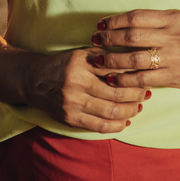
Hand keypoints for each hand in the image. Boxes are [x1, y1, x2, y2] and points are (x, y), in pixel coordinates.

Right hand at [23, 49, 148, 132]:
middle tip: (146, 93)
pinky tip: (125, 121)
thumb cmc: (63, 65)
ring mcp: (73, 103)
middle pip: (117, 93)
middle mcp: (76, 82)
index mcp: (81, 62)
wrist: (34, 80)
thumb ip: (104, 57)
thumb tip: (134, 63)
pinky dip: (117, 125)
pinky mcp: (70, 118)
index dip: (134, 75)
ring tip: (138, 107)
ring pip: (111, 111)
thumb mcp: (81, 54)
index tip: (145, 76)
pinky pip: (100, 126)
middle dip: (136, 95)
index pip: (115, 70)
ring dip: (130, 111)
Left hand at [91, 9, 179, 90]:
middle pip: (134, 36)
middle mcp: (175, 36)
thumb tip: (114, 24)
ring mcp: (175, 57)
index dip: (115, 21)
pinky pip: (143, 78)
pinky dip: (125, 79)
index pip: (137, 17)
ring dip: (113, 61)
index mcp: (173, 18)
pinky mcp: (174, 76)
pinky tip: (113, 78)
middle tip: (95, 41)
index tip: (100, 25)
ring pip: (136, 59)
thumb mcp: (174, 21)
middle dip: (110, 39)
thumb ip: (151, 21)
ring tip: (99, 61)